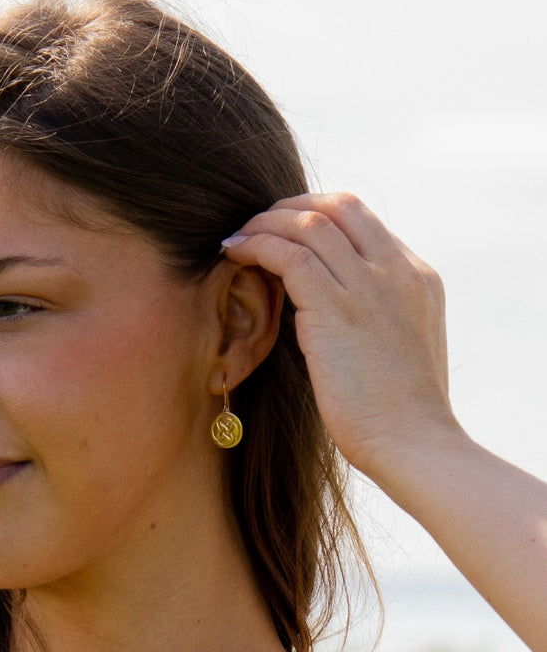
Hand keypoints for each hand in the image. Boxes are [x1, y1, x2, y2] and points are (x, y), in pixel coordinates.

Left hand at [223, 192, 459, 481]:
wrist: (414, 444)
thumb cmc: (400, 414)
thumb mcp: (400, 349)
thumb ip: (377, 317)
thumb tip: (332, 310)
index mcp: (418, 278)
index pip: (363, 221)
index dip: (317, 216)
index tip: (284, 230)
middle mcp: (398, 271)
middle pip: (339, 206)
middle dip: (290, 206)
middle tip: (256, 223)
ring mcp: (370, 287)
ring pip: (310, 223)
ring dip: (265, 223)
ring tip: (237, 237)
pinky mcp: (337, 309)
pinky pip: (289, 255)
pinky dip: (257, 245)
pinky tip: (234, 253)